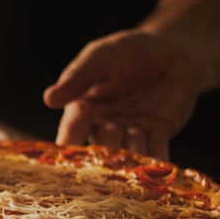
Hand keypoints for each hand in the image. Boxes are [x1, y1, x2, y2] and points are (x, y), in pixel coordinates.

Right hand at [43, 29, 204, 159]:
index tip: (62, 160)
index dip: (68, 144)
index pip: (71, 130)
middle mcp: (104, 126)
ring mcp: (131, 133)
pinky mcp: (158, 135)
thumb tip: (49, 99)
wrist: (170, 51)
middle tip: (113, 128)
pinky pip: (157, 152)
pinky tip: (161, 168)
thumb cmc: (127, 50)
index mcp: (83, 109)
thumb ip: (77, 78)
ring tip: (137, 130)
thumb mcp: (99, 57)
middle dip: (106, 144)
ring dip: (133, 151)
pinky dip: (158, 162)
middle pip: (101, 146)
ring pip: (129, 152)